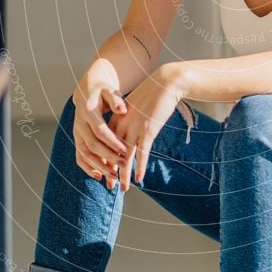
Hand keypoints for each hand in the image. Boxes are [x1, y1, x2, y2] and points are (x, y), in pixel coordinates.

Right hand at [72, 78, 128, 189]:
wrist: (87, 90)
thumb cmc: (103, 90)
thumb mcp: (109, 90)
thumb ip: (115, 100)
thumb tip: (122, 109)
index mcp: (88, 111)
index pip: (100, 131)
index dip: (112, 142)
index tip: (125, 151)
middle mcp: (79, 124)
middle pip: (92, 145)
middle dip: (108, 157)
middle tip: (124, 165)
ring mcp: (77, 133)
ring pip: (84, 154)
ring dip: (99, 166)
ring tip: (114, 177)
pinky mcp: (77, 139)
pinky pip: (79, 156)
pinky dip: (87, 168)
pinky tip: (99, 176)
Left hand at [108, 66, 184, 190]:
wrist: (166, 83)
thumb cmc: (153, 94)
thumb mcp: (136, 106)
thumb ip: (130, 118)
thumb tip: (129, 129)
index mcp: (117, 118)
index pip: (106, 144)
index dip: (105, 160)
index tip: (105, 172)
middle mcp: (123, 125)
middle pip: (113, 153)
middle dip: (111, 172)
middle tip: (109, 186)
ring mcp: (135, 128)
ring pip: (126, 157)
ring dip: (124, 175)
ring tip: (123, 189)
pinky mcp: (148, 130)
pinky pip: (142, 153)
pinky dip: (140, 167)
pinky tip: (139, 179)